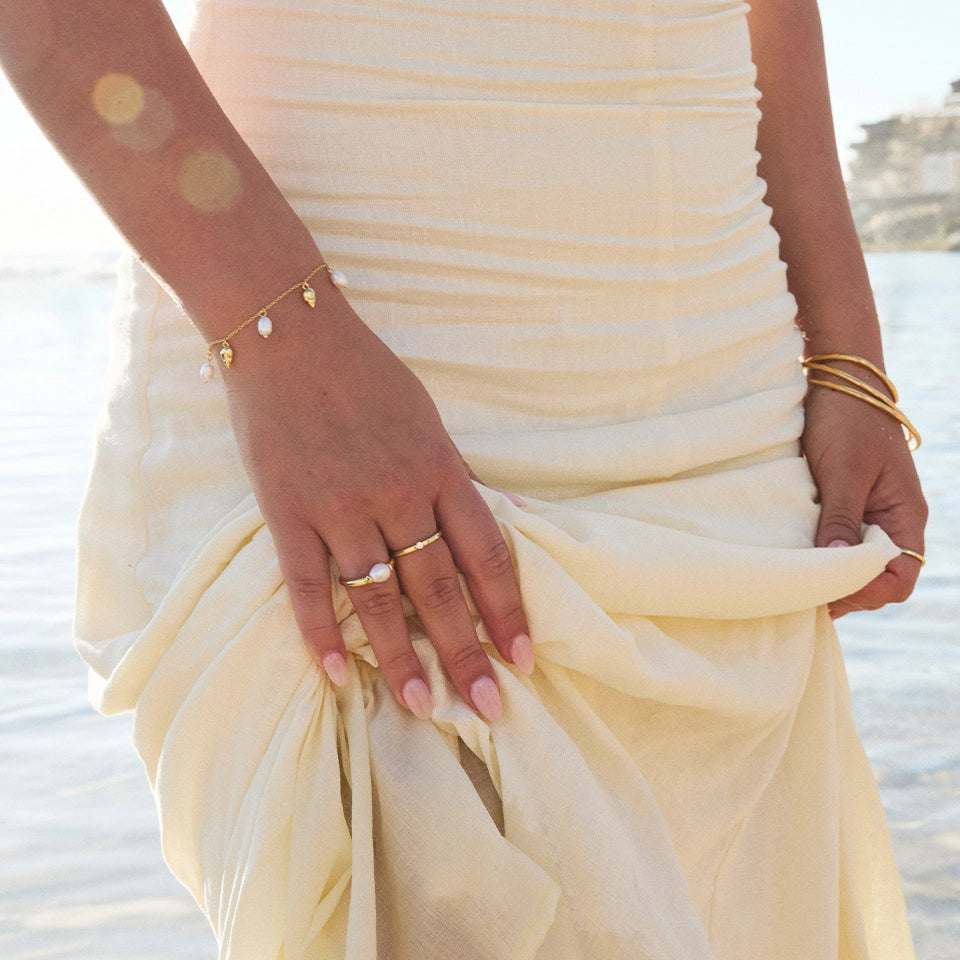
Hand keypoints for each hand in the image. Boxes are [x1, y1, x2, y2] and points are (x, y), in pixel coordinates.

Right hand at [221, 285, 532, 719]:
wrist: (289, 335)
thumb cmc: (367, 375)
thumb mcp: (430, 418)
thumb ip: (463, 477)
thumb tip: (519, 519)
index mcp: (440, 468)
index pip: (486, 554)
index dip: (508, 610)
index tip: (525, 657)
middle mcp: (397, 494)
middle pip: (441, 587)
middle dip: (468, 651)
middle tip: (488, 707)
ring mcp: (340, 506)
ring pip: (379, 597)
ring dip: (403, 656)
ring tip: (424, 706)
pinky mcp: (287, 511)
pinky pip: (307, 584)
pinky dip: (320, 633)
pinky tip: (339, 676)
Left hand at [801, 379, 926, 618]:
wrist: (838, 381)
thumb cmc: (846, 420)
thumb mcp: (843, 470)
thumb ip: (841, 517)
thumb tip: (836, 565)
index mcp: (905, 515)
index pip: (900, 575)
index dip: (868, 591)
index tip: (828, 591)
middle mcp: (893, 520)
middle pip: (879, 577)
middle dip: (847, 590)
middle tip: (804, 594)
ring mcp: (871, 513)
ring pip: (858, 562)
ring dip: (832, 574)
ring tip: (797, 582)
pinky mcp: (848, 505)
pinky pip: (841, 541)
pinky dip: (823, 555)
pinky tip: (797, 560)